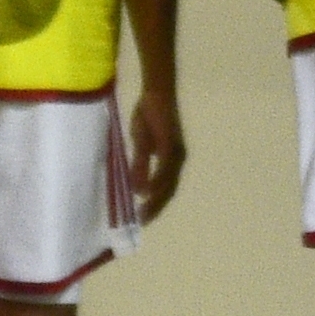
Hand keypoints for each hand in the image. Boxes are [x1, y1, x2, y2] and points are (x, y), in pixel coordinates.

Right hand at [127, 86, 186, 222]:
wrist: (156, 94)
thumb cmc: (149, 116)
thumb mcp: (140, 144)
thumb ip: (139, 165)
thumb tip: (137, 189)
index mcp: (171, 160)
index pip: (166, 188)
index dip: (156, 203)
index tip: (143, 218)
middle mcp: (177, 159)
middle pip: (169, 190)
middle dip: (156, 206)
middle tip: (143, 221)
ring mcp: (175, 153)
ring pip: (168, 182)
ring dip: (156, 199)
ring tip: (144, 212)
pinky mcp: (169, 144)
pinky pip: (164, 167)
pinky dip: (156, 181)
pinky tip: (147, 192)